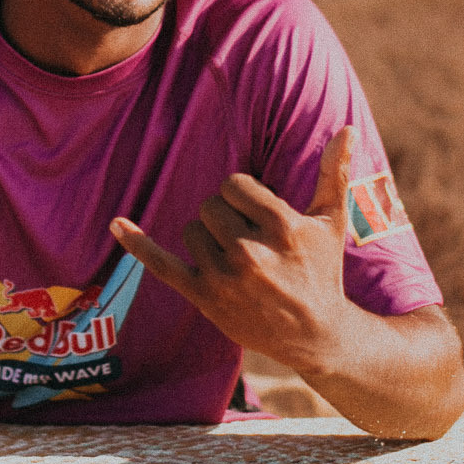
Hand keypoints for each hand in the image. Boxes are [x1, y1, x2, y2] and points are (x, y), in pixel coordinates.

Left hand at [109, 125, 355, 373]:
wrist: (316, 335)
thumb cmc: (322, 270)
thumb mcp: (331, 221)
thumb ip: (336, 172)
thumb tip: (347, 128)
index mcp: (281, 227)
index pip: (234, 184)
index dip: (244, 196)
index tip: (260, 215)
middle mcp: (251, 252)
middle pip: (210, 205)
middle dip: (226, 216)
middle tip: (251, 241)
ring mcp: (225, 277)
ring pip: (191, 229)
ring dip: (208, 237)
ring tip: (237, 259)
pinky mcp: (205, 298)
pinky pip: (162, 265)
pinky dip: (138, 245)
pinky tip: (115, 223)